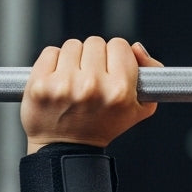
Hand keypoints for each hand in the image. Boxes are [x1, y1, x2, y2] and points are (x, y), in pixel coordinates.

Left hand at [21, 37, 162, 151]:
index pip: (119, 45)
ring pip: (72, 45)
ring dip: (73, 59)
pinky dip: (54, 62)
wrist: (66, 149)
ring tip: (74, 80)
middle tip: (91, 77)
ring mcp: (63, 84)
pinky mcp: (40, 84)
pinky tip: (58, 80)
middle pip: (95, 42)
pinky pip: (50, 52)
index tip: (110, 69)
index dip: (116, 55)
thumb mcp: (141, 107)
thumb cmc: (104, 125)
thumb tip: (136, 47)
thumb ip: (151, 71)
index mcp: (119, 90)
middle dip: (93, 57)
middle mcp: (92, 86)